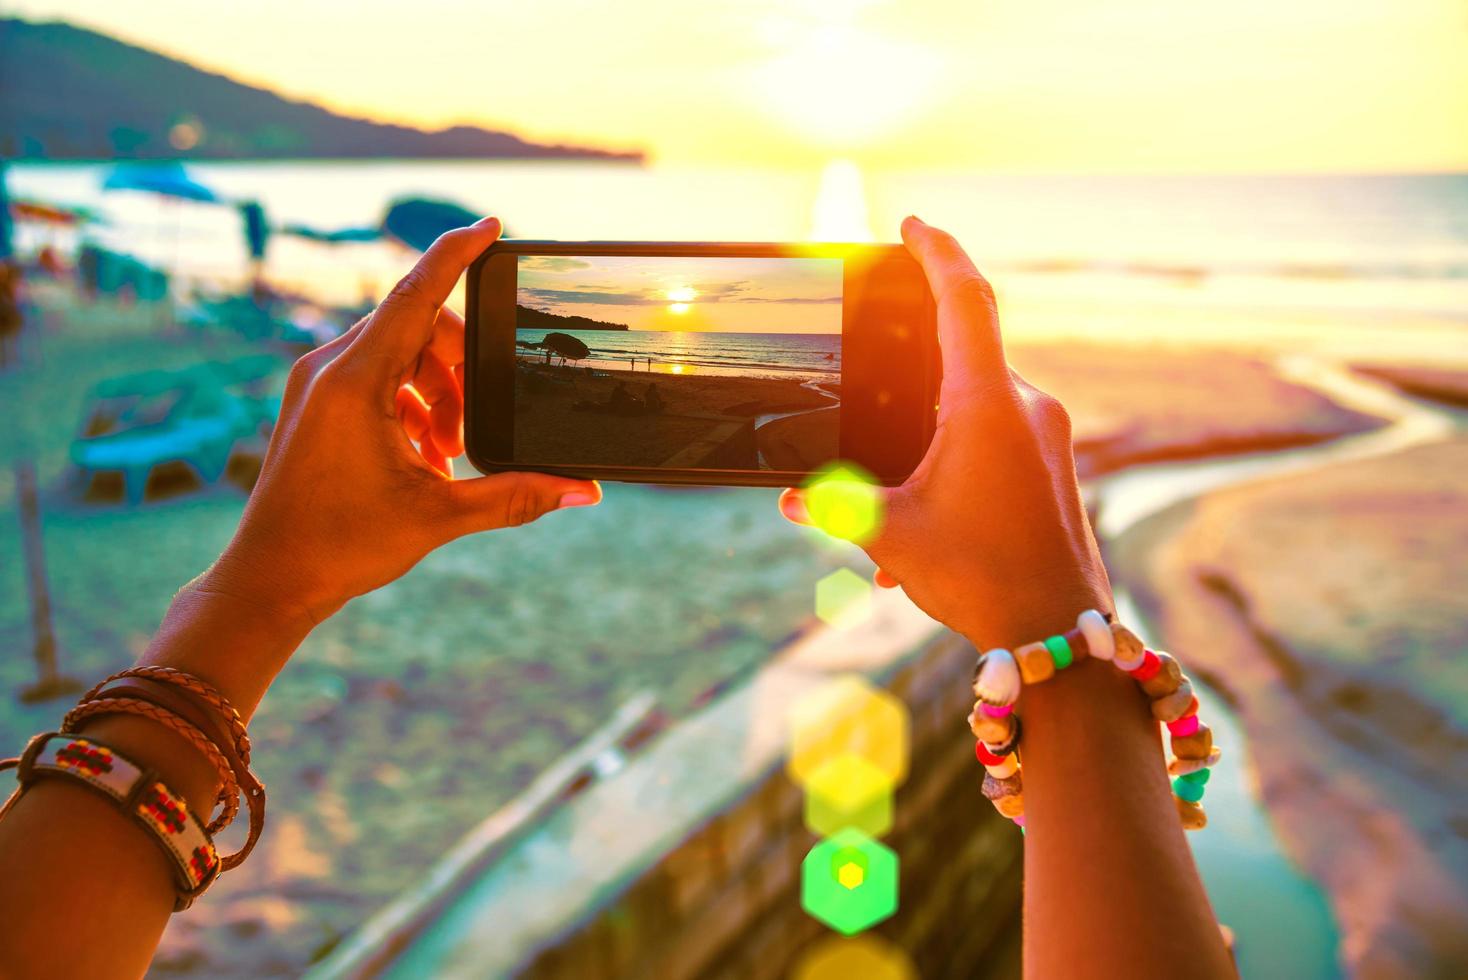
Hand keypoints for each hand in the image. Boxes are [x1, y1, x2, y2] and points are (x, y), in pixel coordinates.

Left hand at [205, 217, 600, 624]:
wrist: (268, 580)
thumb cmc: (340, 545)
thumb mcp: (440, 517)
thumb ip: (516, 496)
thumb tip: (583, 490)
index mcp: (354, 380)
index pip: (416, 293)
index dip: (457, 254)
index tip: (492, 226)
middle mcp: (329, 367)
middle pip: (417, 327)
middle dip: (460, 368)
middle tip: (473, 428)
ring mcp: (318, 383)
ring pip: (399, 353)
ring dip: (438, 391)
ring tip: (447, 451)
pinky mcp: (315, 401)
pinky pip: (375, 375)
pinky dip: (410, 402)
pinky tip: (423, 454)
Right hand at [780, 217, 1110, 645]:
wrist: (1059, 639)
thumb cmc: (981, 580)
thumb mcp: (892, 536)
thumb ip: (837, 505)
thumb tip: (794, 498)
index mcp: (988, 404)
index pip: (965, 299)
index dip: (937, 251)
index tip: (914, 225)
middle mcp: (1028, 408)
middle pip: (965, 355)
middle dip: (914, 376)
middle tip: (875, 392)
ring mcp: (1049, 438)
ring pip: (978, 406)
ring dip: (932, 434)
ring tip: (897, 495)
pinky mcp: (1057, 468)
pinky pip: (998, 440)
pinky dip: (957, 463)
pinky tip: (925, 523)